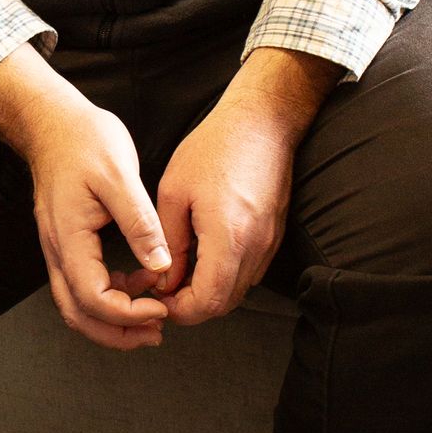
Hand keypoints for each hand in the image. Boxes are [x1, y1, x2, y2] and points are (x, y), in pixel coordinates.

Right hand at [0, 46, 170, 351]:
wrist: (54, 123)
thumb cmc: (84, 141)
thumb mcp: (119, 176)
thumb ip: (140, 224)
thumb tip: (160, 267)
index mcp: (69, 238)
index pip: (93, 298)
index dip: (129, 313)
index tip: (162, 305)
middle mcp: (57, 251)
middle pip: (79, 315)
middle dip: (118, 333)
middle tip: (158, 331)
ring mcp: (59, 250)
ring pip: (78, 306)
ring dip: (114, 321)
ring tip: (154, 316)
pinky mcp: (68, 245)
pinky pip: (83, 286)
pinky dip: (112, 297)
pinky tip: (141, 284)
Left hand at [129, 50, 338, 325]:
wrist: (262, 122)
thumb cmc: (214, 148)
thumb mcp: (174, 193)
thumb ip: (168, 242)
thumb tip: (164, 280)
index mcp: (228, 238)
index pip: (208, 302)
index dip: (179, 310)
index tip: (157, 298)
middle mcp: (255, 248)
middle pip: (225, 304)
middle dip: (191, 306)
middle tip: (162, 288)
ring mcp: (269, 243)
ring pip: (238, 291)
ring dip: (208, 292)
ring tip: (178, 273)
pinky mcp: (274, 236)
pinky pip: (248, 272)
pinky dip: (224, 275)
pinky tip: (201, 257)